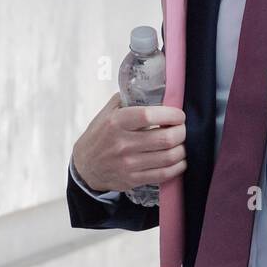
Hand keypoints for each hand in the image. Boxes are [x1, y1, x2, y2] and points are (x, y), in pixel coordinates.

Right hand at [72, 92, 186, 192]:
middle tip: (182, 129)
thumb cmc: (99, 136)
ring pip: (168, 157)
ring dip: (182, 149)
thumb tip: (151, 88)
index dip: (171, 115)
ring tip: (181, 143)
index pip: (150, 115)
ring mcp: (128, 164)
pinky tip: (179, 160)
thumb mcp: (106, 113)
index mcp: (117, 122)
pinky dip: (178, 167)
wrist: (84, 166)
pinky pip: (164, 174)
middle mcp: (122, 144)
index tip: (178, 115)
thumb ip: (126, 99)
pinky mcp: (133, 179)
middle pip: (165, 138)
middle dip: (181, 132)